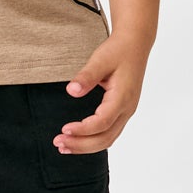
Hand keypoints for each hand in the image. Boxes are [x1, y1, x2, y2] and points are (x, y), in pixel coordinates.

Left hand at [56, 35, 150, 151]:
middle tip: (58, 143)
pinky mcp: (122, 111)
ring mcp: (126, 112)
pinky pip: (109, 133)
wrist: (135, 45)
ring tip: (64, 147)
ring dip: (86, 146)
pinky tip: (78, 140)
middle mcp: (127, 109)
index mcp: (123, 97)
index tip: (64, 130)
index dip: (82, 129)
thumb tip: (71, 91)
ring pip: (108, 139)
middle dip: (81, 144)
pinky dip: (93, 140)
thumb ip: (86, 76)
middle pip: (105, 138)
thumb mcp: (100, 60)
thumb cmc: (118, 51)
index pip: (102, 122)